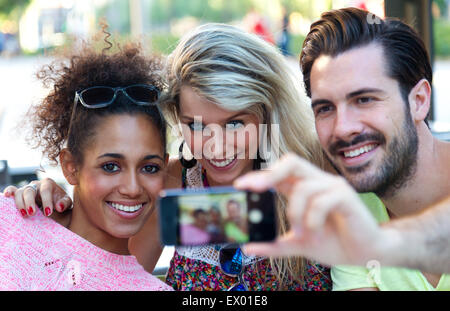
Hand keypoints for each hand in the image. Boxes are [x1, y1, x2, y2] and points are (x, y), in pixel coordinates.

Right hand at [2, 178, 71, 216]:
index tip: (48, 213)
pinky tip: (6, 196)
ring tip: (24, 214)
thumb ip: (65, 203)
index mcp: (48, 184)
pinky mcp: (20, 194)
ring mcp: (27, 189)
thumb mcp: (66, 203)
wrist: (56, 207)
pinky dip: (8, 192)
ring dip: (19, 203)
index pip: (46, 191)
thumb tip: (59, 207)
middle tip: (32, 213)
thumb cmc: (61, 204)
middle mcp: (36, 185)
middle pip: (30, 191)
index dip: (46, 201)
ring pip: (19, 192)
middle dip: (30, 202)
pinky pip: (12, 190)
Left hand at [234, 153, 391, 266]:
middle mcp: (317, 182)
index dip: (259, 176)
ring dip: (295, 212)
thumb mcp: (298, 245)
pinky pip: (322, 200)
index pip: (278, 174)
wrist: (366, 254)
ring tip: (300, 233)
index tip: (240, 185)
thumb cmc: (334, 243)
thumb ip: (274, 245)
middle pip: (292, 161)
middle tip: (254, 188)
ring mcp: (333, 186)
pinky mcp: (347, 196)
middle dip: (270, 173)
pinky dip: (313, 219)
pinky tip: (317, 233)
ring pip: (303, 186)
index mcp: (304, 189)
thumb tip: (247, 247)